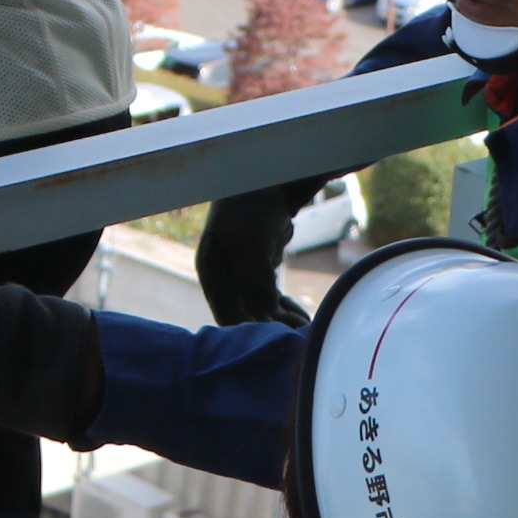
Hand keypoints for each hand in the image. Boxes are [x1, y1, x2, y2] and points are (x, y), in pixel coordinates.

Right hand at [194, 182, 311, 329]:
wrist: (265, 175)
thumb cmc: (252, 207)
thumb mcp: (251, 244)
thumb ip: (255, 282)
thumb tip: (265, 314)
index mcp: (212, 273)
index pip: (227, 317)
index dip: (252, 332)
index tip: (279, 342)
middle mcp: (222, 278)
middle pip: (245, 316)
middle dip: (271, 329)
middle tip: (299, 339)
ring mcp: (240, 274)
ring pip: (260, 310)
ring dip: (281, 322)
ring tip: (305, 331)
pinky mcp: (258, 269)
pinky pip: (270, 299)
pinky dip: (284, 310)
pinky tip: (301, 317)